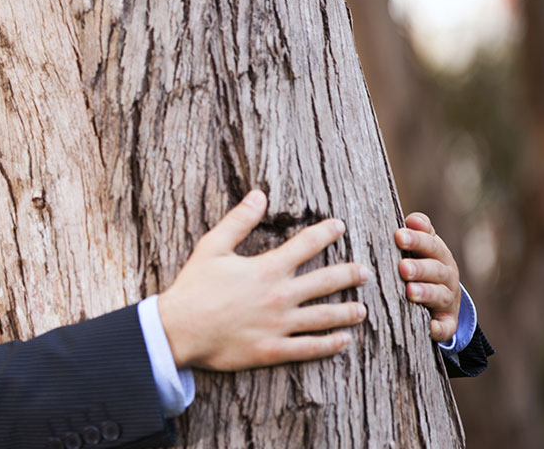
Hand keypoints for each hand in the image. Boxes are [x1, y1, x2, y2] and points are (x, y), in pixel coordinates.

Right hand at [157, 190, 370, 371]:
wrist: (178, 329)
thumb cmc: (193, 287)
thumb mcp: (212, 246)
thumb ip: (238, 221)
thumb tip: (258, 194)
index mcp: (267, 269)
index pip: (306, 245)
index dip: (326, 233)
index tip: (340, 227)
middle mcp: (280, 296)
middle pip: (325, 282)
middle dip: (349, 274)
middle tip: (365, 272)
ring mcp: (279, 325)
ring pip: (324, 317)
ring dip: (346, 312)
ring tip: (361, 310)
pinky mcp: (272, 350)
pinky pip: (309, 348)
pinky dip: (329, 345)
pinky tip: (343, 341)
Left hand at [395, 213, 460, 341]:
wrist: (442, 299)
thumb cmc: (421, 265)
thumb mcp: (421, 247)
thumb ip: (416, 232)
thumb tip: (410, 219)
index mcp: (438, 254)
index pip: (430, 243)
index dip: (417, 239)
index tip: (399, 235)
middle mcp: (446, 275)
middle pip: (435, 269)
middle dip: (419, 268)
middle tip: (402, 267)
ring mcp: (448, 299)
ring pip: (439, 295)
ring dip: (426, 293)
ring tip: (410, 292)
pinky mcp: (447, 322)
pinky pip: (446, 326)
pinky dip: (440, 328)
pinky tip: (431, 328)